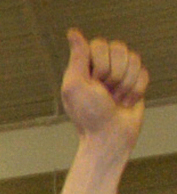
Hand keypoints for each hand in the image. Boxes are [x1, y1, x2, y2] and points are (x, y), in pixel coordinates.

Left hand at [63, 31, 149, 148]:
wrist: (109, 136)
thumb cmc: (89, 114)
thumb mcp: (75, 86)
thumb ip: (77, 58)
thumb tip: (73, 32)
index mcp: (84, 65)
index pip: (100, 44)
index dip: (100, 63)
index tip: (93, 82)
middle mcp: (102, 66)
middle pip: (120, 48)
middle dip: (114, 74)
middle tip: (104, 92)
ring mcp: (120, 73)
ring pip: (135, 59)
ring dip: (126, 83)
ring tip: (114, 99)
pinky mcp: (135, 82)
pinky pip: (145, 73)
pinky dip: (136, 90)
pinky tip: (125, 102)